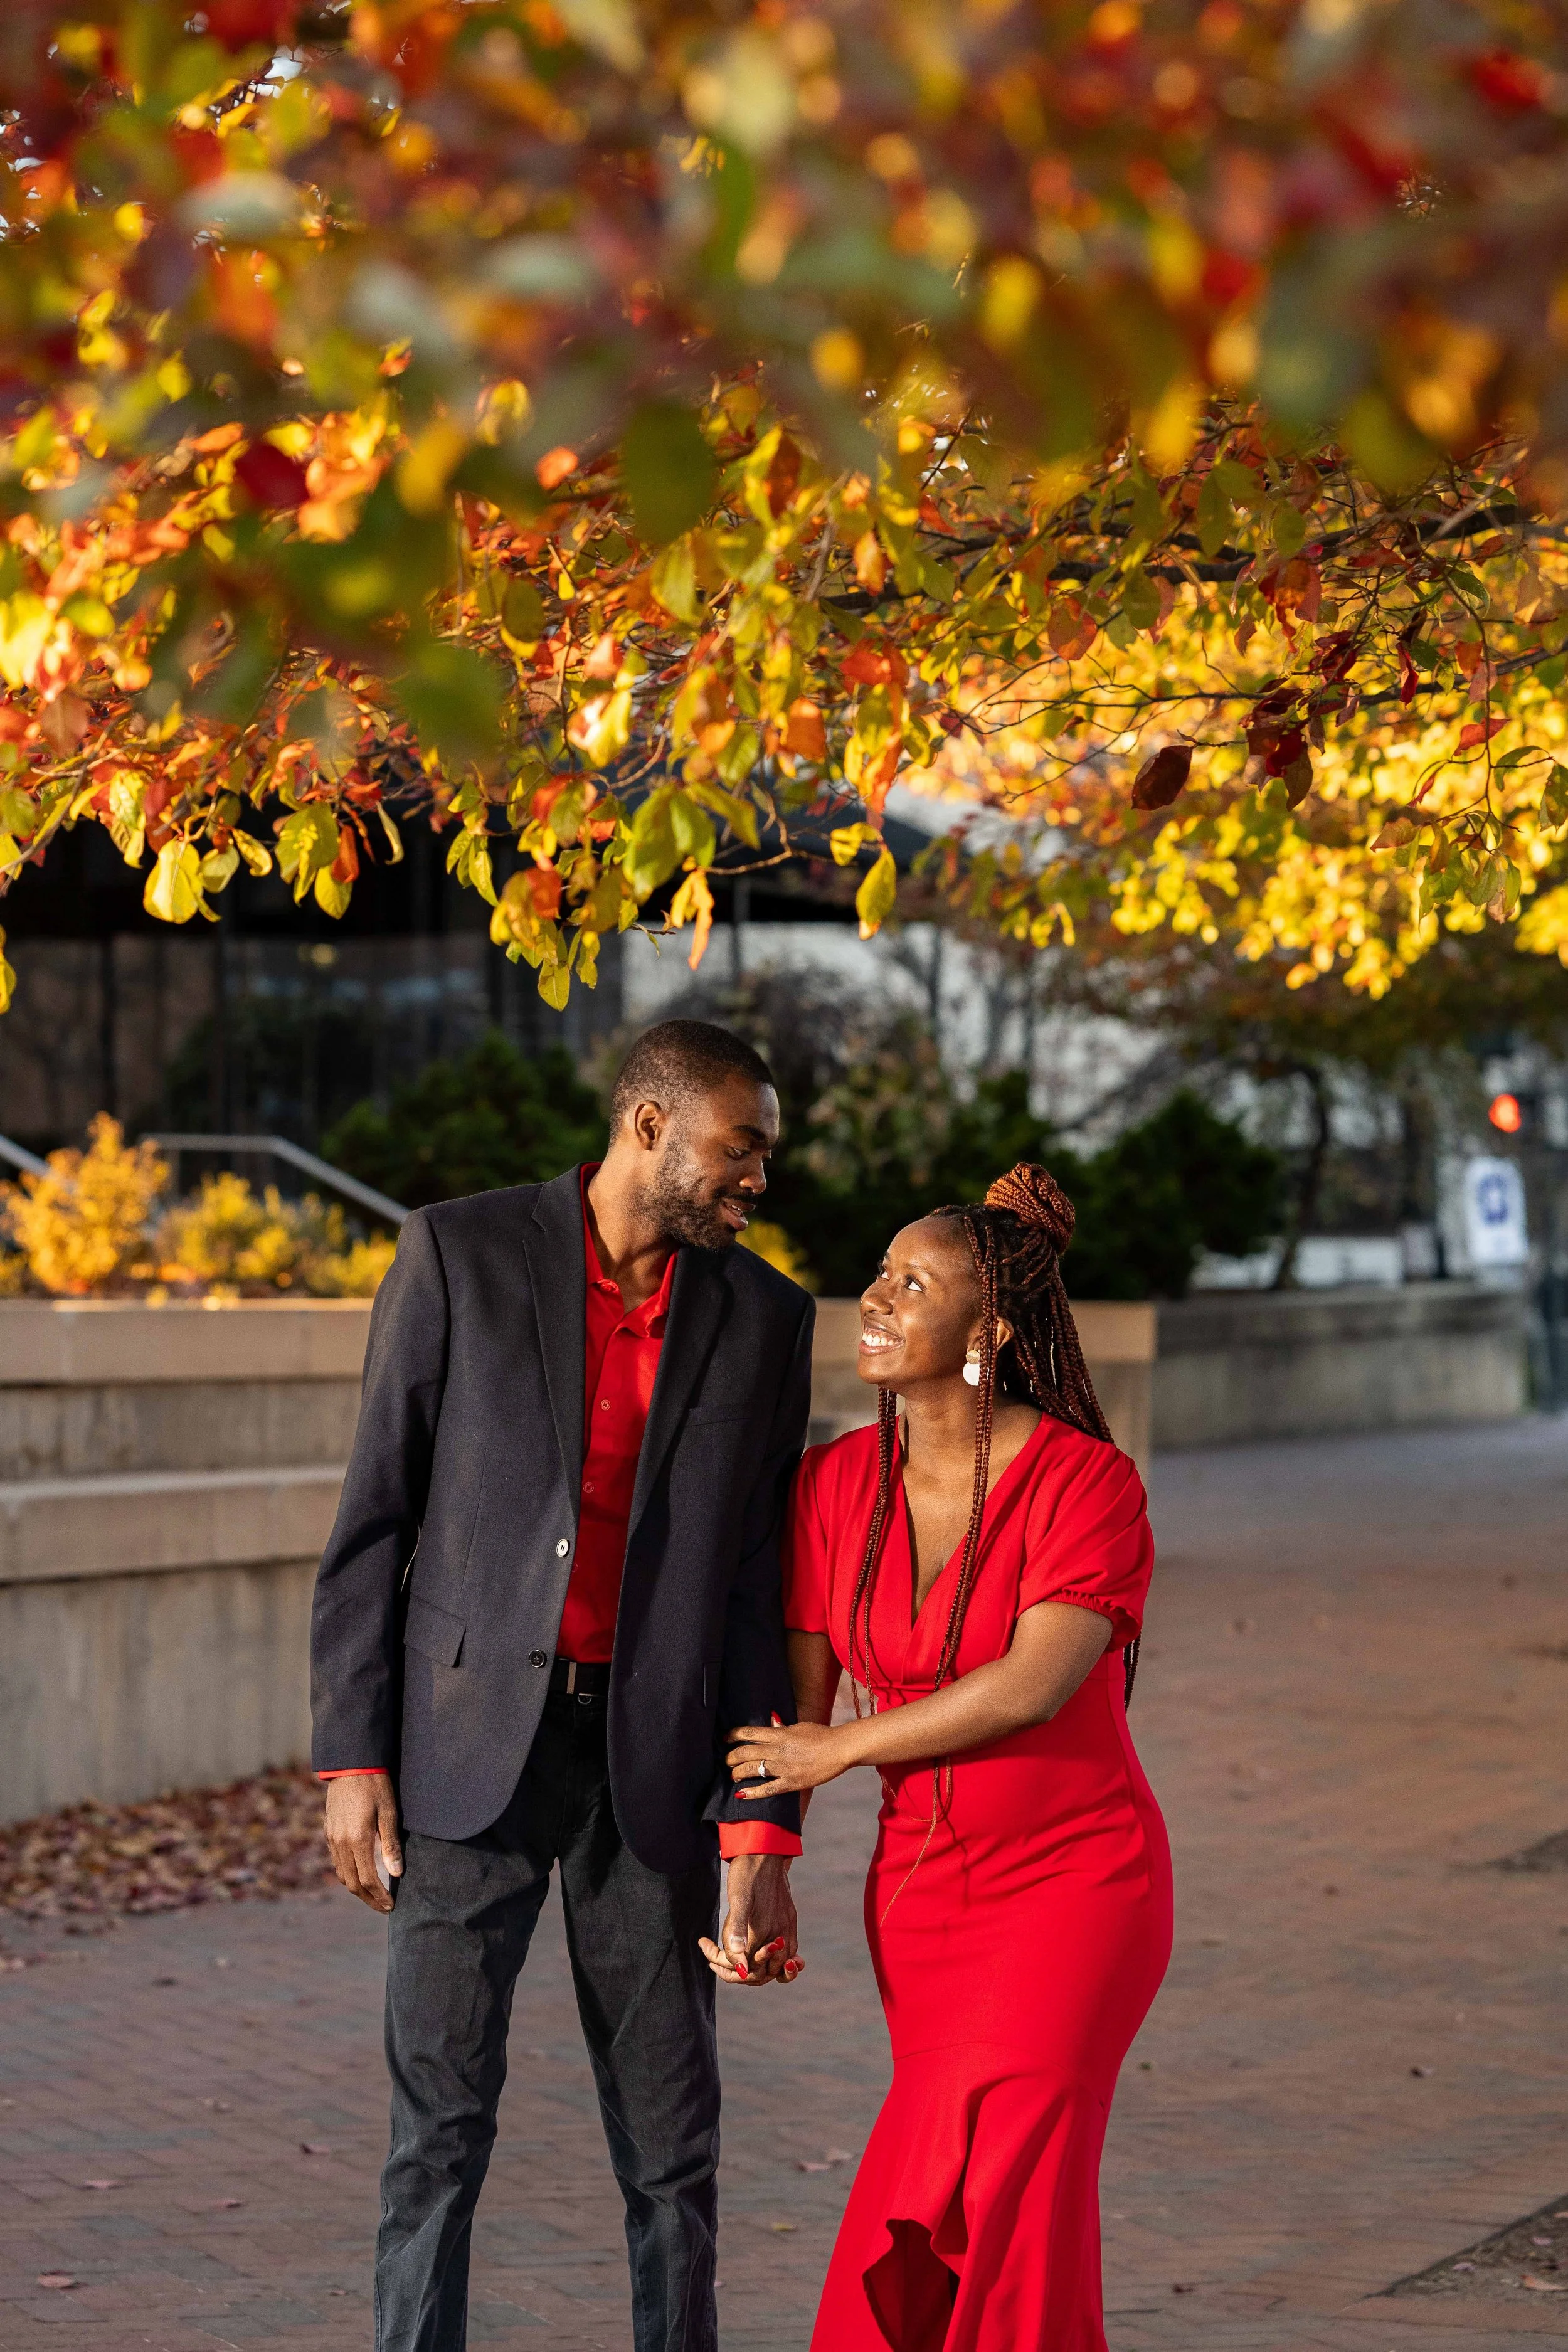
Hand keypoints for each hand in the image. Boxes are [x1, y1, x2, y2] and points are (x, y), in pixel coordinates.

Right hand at [323, 1773, 402, 1913]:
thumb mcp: (389, 1813)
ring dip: (357, 1890)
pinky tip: (360, 1875)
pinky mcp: (328, 1833)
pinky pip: (336, 1863)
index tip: (392, 1905)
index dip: (380, 1896)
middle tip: (384, 1908)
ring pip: (342, 1875)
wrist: (350, 1764)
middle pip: (352, 1883)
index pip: (368, 1879)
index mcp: (357, 1840)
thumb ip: (391, 1845)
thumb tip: (397, 1874)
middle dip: (369, 1899)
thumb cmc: (375, 1786)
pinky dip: (348, 1875)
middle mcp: (341, 1843)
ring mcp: (332, 1839)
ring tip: (374, 1896)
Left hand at [699, 1852, 801, 1988]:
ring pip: (780, 1965)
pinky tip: (761, 1951)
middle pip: (764, 1972)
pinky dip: (776, 1958)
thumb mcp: (737, 1898)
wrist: (765, 1849)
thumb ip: (736, 1928)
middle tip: (718, 1958)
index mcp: (764, 1930)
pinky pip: (789, 1949)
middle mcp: (779, 1932)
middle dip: (743, 1973)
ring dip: (759, 1968)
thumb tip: (738, 1962)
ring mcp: (787, 1925)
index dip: (729, 1968)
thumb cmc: (746, 1872)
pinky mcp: (790, 1917)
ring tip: (735, 1959)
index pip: (748, 1968)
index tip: (708, 1954)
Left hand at [728, 1717, 846, 1799]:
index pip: (749, 1733)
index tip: (725, 1738)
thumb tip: (771, 1722)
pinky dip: (752, 1793)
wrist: (838, 1750)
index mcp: (778, 1734)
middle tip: (726, 1760)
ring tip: (733, 1775)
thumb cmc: (821, 1735)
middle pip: (745, 1752)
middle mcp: (776, 1750)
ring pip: (751, 1770)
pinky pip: (767, 1790)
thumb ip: (782, 1728)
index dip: (733, 1735)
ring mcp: (782, 1768)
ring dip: (737, 1773)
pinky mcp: (790, 1783)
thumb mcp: (799, 1726)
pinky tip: (741, 1795)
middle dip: (731, 1757)